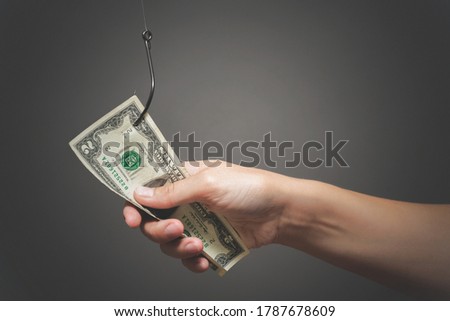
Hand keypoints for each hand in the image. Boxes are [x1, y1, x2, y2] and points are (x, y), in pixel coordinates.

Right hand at [123, 161, 287, 272]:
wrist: (280, 212)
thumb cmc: (251, 188)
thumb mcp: (209, 184)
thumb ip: (173, 192)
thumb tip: (140, 194)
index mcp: (184, 180)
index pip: (149, 189)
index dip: (135, 203)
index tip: (130, 218)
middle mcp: (186, 201)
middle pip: (153, 221)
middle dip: (159, 229)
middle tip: (177, 228)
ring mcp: (197, 223)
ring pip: (168, 242)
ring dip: (177, 247)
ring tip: (197, 245)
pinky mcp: (208, 242)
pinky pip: (188, 257)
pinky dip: (192, 261)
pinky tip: (204, 259)